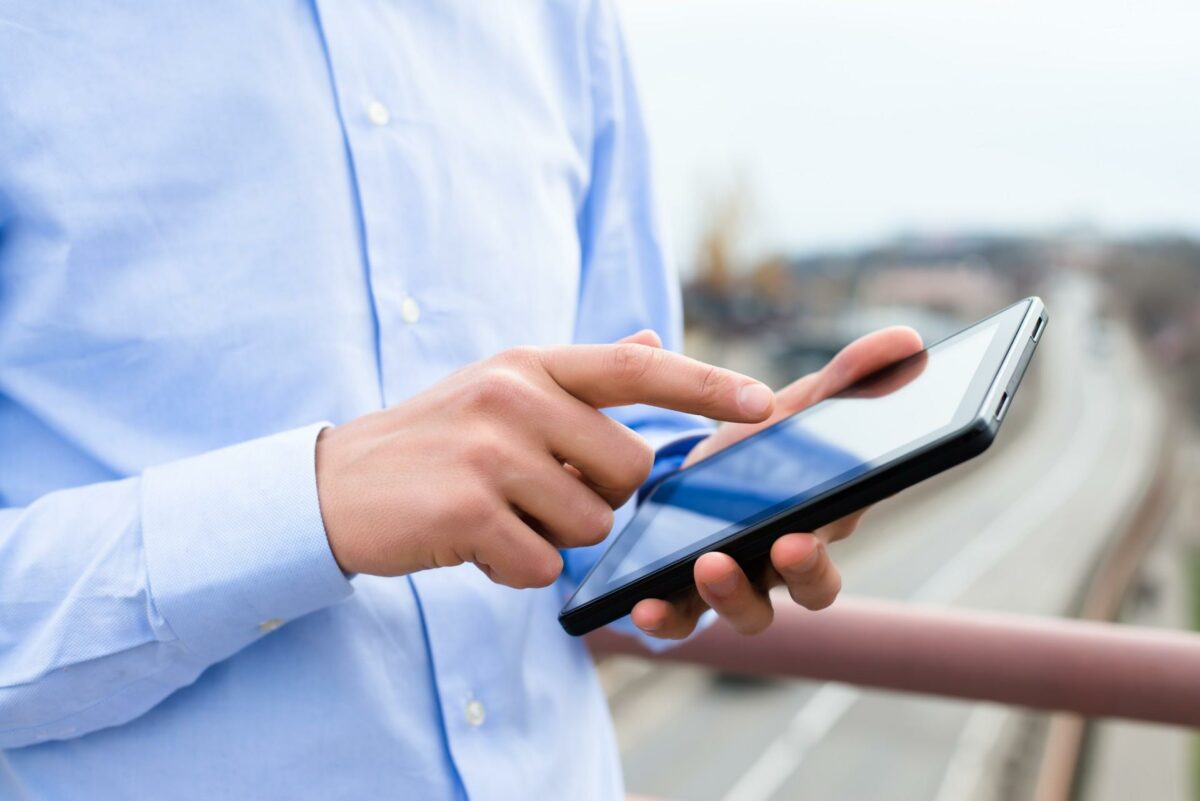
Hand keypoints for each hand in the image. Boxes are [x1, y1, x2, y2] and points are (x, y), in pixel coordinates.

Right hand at [315, 333, 774, 586]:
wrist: (335, 487)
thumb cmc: (433, 441)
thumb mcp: (500, 388)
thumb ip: (578, 376)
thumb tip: (649, 338)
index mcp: (530, 364)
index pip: (635, 366)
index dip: (706, 384)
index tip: (765, 401)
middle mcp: (513, 397)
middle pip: (628, 470)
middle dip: (600, 497)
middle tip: (540, 494)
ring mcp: (488, 453)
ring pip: (590, 523)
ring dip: (554, 537)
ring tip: (500, 517)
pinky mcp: (466, 512)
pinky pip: (542, 564)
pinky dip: (518, 569)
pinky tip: (476, 545)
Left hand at [631, 326, 923, 638]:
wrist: (696, 468)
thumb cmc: (762, 441)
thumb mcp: (797, 404)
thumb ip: (847, 377)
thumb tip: (908, 338)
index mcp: (820, 519)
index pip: (836, 542)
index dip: (822, 550)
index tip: (804, 531)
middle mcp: (784, 563)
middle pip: (808, 588)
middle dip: (799, 572)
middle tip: (783, 544)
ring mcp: (739, 582)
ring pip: (748, 611)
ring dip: (730, 596)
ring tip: (707, 565)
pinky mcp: (687, 591)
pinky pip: (683, 619)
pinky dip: (666, 617)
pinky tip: (644, 604)